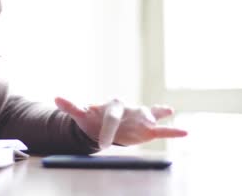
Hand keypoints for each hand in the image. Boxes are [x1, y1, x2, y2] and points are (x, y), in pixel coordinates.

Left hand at [54, 96, 187, 149]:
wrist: (104, 126)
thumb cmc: (93, 120)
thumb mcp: (81, 114)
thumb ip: (71, 106)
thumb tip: (56, 97)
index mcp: (112, 105)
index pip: (111, 116)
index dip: (106, 131)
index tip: (101, 145)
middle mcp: (129, 109)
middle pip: (132, 113)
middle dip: (131, 121)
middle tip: (135, 129)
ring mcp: (140, 117)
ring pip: (149, 114)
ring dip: (157, 114)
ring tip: (168, 110)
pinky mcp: (148, 129)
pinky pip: (162, 129)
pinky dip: (173, 131)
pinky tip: (185, 132)